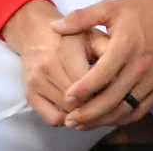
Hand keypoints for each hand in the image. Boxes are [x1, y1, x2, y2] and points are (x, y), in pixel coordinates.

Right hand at [0, 0, 104, 125]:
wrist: (37, 32)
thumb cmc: (72, 37)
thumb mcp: (93, 35)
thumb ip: (108, 50)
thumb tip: (124, 72)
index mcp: (66, 49)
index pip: (89, 85)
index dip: (105, 93)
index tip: (115, 93)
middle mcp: (48, 65)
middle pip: (78, 101)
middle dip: (96, 106)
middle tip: (108, 105)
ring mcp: (36, 80)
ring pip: (67, 113)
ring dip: (82, 115)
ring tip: (95, 107)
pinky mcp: (29, 93)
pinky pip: (52, 119)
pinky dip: (66, 120)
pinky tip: (75, 110)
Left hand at [50, 0, 152, 130]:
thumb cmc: (143, 9)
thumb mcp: (111, 6)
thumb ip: (82, 17)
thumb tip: (55, 27)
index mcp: (125, 45)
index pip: (102, 74)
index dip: (83, 89)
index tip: (67, 96)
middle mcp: (139, 66)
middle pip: (112, 98)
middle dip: (88, 113)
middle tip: (70, 120)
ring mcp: (152, 79)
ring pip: (125, 108)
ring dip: (103, 120)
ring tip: (83, 124)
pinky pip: (140, 109)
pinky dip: (123, 118)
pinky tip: (108, 120)